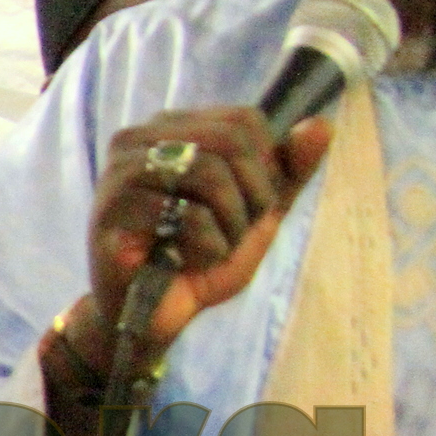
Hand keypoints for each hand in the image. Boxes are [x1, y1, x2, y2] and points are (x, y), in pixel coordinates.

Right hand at [82, 109, 331, 361]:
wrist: (153, 316)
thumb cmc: (198, 258)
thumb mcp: (257, 212)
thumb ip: (289, 170)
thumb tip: (323, 124)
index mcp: (171, 128)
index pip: (243, 120)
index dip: (266, 167)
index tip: (250, 207)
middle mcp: (138, 138)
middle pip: (230, 140)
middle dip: (252, 195)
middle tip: (235, 232)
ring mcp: (120, 171)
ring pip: (209, 173)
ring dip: (231, 224)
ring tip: (211, 248)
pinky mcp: (112, 210)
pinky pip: (189, 216)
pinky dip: (207, 248)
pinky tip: (185, 262)